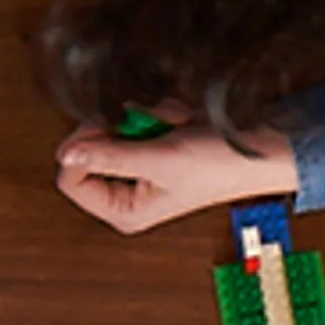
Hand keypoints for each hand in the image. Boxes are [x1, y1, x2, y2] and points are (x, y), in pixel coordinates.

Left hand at [53, 119, 294, 233]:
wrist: (259, 147)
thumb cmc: (220, 166)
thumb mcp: (159, 160)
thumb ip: (109, 156)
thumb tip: (64, 154)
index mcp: (123, 211)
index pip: (70, 180)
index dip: (81, 150)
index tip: (104, 129)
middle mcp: (126, 193)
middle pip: (87, 150)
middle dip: (120, 130)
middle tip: (148, 127)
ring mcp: (137, 167)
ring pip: (112, 128)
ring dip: (144, 118)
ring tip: (172, 126)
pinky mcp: (150, 144)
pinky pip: (135, 117)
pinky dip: (156, 112)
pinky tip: (179, 120)